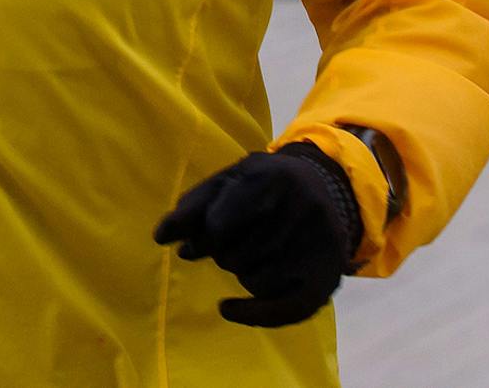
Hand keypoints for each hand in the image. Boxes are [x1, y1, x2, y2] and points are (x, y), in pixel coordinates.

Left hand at [152, 145, 360, 327]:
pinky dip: (250, 314)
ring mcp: (318, 244)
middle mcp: (301, 207)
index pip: (217, 225)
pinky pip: (282, 311)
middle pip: (233, 256)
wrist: (325, 190)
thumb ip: (195, 204)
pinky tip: (227, 308)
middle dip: (223, 252)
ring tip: (257, 252)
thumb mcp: (231, 179)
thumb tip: (161, 237)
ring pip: (253, 281)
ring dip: (242, 272)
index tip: (208, 232)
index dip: (204, 236)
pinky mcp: (327, 277)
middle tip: (238, 238)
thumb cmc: (264, 186)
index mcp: (272, 175)